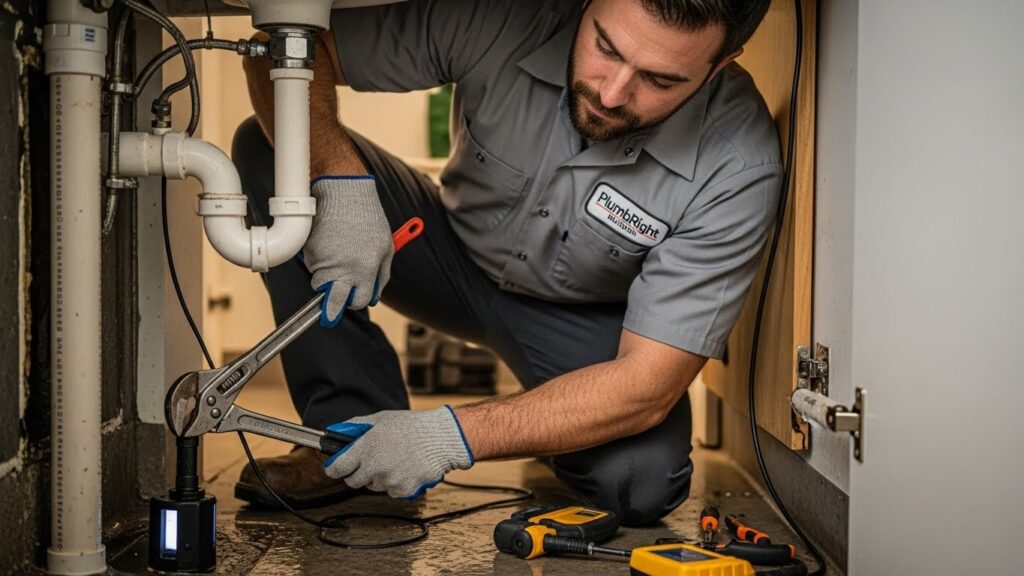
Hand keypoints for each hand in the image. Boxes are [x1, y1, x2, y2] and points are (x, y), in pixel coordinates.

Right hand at [305, 176, 393, 324]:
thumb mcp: (386, 248)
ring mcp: (324, 261)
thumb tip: (373, 296)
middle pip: (334, 302)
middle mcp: (343, 269)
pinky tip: (330, 243)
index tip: (354, 298)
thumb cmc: (368, 219)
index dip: (357, 300)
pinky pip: (313, 266)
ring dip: (328, 277)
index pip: (359, 301)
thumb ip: (381, 276)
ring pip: (321, 282)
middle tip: (330, 313)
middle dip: (333, 307)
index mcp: (365, 270)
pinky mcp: (310, 252)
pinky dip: (320, 260)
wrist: (344, 194)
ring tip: (339, 254)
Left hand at [323, 406, 474, 498]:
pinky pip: (390, 491)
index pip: (337, 468)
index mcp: (365, 449)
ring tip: (392, 460)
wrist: (441, 439)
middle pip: (353, 481)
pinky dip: (394, 482)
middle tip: (369, 461)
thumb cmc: (411, 426)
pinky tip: (404, 468)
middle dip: (357, 472)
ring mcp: (389, 481)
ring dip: (377, 477)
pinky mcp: (402, 490)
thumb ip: (355, 427)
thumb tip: (335, 431)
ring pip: (373, 486)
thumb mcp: (380, 419)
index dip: (334, 468)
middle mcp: (375, 467)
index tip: (335, 467)